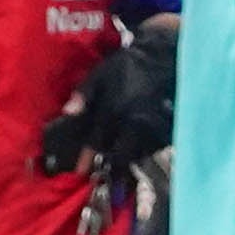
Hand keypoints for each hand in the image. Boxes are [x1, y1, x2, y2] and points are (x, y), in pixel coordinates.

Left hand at [35, 17, 180, 177]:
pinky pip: (153, 149)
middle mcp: (131, 125)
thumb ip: (83, 94)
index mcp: (112, 112)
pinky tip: (139, 148)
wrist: (165, 58)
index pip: (96, 142)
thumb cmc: (129, 65)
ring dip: (127, 160)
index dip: (87, 158)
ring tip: (121, 165)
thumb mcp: (100, 73)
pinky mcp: (166, 131)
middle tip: (105, 176)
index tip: (80, 171)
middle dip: (111, 167)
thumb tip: (67, 112)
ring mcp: (151, 130)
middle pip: (119, 156)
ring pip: (136, 155)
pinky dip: (144, 152)